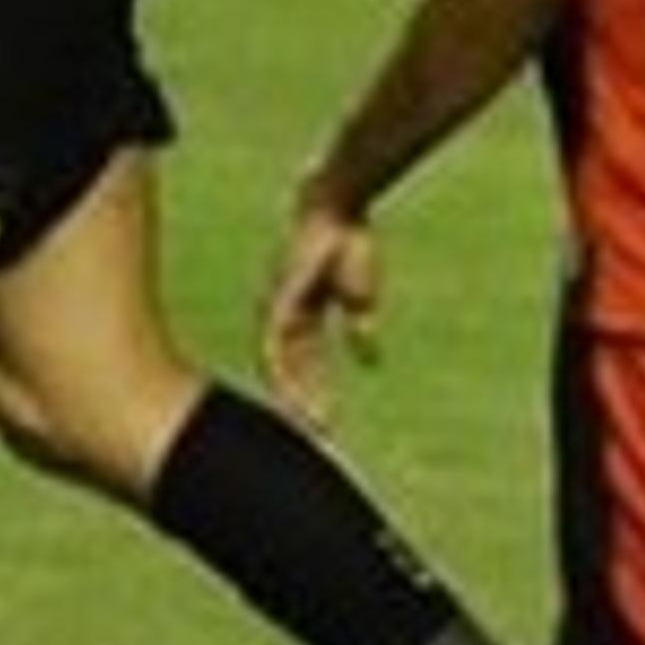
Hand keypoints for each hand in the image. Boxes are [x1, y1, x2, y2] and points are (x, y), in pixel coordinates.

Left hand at [259, 189, 383, 434]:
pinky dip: (282, 374)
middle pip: (291, 371)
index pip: (305, 364)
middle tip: (320, 435)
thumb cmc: (350, 243)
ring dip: (294, 397)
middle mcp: (285, 317)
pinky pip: (274, 347)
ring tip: (311, 424)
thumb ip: (361, 328)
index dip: (315, 392)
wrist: (338, 209)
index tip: (329, 423)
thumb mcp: (361, 296)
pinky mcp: (279, 301)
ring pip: (279, 366)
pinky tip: (291, 394)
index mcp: (303, 315)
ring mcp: (277, 309)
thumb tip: (370, 363)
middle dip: (305, 404)